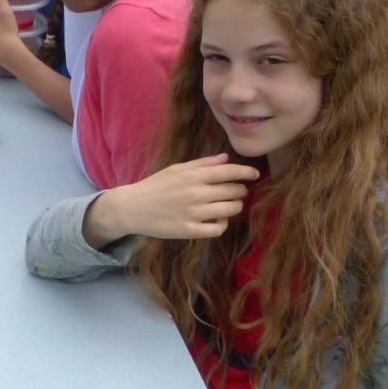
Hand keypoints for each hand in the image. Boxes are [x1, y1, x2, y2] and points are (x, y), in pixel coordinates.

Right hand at [82, 154, 259, 249]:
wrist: (132, 208)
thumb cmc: (155, 186)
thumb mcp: (176, 169)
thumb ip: (202, 163)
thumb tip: (225, 158)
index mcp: (193, 176)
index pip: (229, 172)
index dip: (246, 172)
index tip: (255, 174)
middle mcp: (196, 194)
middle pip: (233, 191)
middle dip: (240, 190)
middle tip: (238, 191)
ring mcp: (193, 213)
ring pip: (229, 210)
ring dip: (235, 206)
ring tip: (230, 205)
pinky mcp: (189, 231)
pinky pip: (218, 229)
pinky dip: (223, 224)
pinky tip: (219, 220)